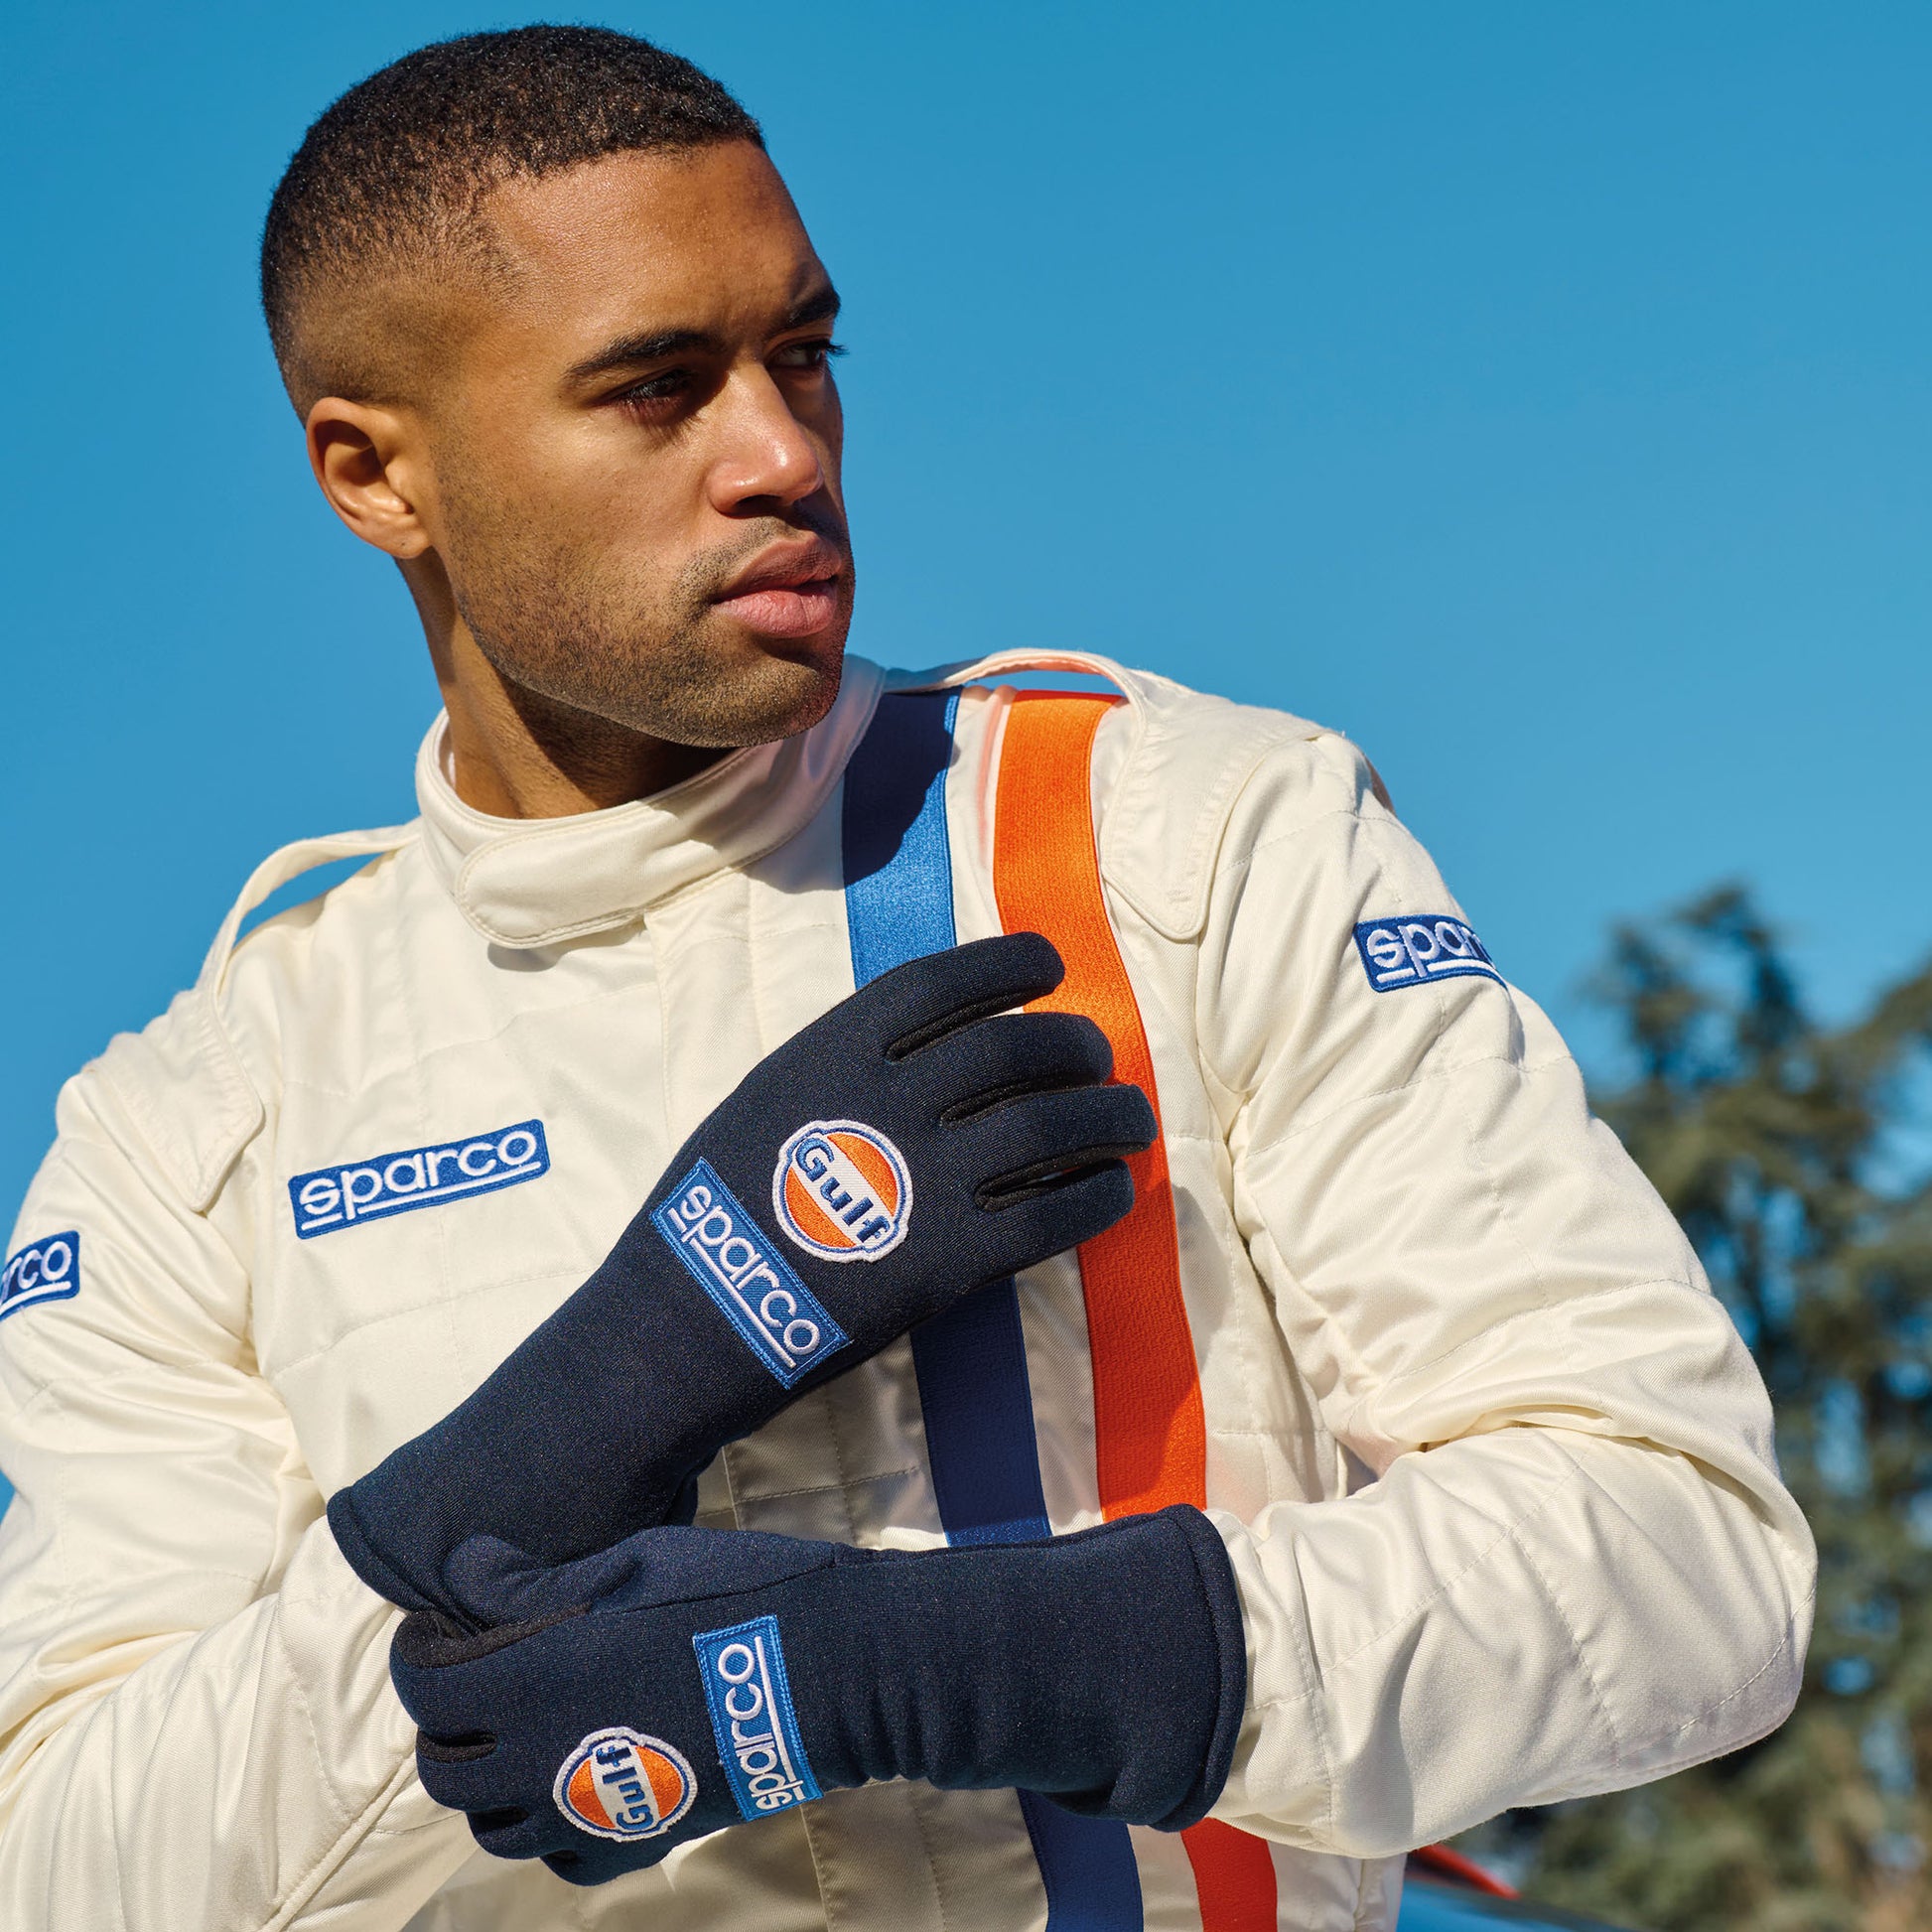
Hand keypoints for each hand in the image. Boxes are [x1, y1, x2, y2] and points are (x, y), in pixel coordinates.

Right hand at [330, 934, 1155, 1619]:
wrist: (687, 1320)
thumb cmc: (713, 1208)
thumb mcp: (765, 1100)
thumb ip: (844, 1065)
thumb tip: (928, 1043)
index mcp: (835, 1051)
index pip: (947, 980)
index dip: (1011, 963)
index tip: (1049, 964)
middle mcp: (888, 1101)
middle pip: (1016, 1049)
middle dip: (1073, 1045)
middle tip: (1096, 1054)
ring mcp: (924, 1179)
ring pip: (1051, 1126)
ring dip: (1107, 1116)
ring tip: (1130, 1119)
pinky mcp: (950, 1259)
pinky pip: (1051, 1214)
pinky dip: (1095, 1194)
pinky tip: (1113, 1189)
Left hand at [392, 1507, 1244, 1886]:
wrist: (832, 1668)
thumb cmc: (736, 1592)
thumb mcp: (632, 1561)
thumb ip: (535, 1581)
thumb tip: (462, 1574)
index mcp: (535, 1676)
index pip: (425, 1683)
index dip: (423, 1649)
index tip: (446, 1622)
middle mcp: (543, 1758)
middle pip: (443, 1765)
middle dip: (447, 1717)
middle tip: (483, 1672)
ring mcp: (591, 1812)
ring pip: (491, 1825)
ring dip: (490, 1777)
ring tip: (527, 1726)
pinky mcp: (640, 1840)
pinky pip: (561, 1859)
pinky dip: (551, 1827)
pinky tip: (580, 1775)